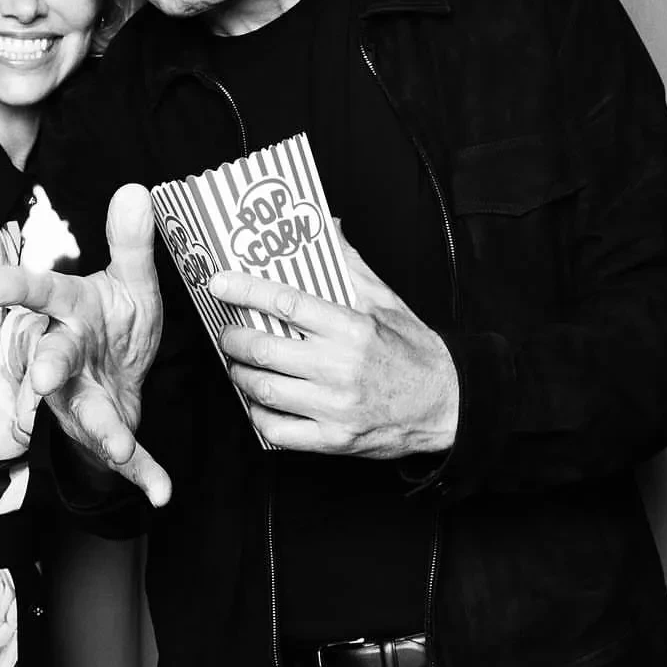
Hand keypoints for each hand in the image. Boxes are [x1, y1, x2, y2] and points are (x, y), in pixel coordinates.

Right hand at [0, 184, 170, 507]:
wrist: (119, 381)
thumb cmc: (114, 324)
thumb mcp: (131, 282)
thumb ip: (131, 243)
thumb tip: (137, 190)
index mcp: (70, 313)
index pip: (39, 294)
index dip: (11, 288)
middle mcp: (64, 358)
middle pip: (49, 361)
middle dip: (45, 368)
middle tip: (41, 376)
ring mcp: (81, 399)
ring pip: (84, 414)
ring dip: (101, 430)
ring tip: (118, 445)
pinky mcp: (106, 433)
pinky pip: (123, 457)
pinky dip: (144, 475)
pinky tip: (162, 492)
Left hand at [210, 236, 458, 458]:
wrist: (447, 405)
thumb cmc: (414, 352)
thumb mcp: (386, 302)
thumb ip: (350, 266)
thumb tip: (327, 227)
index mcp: (353, 328)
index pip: (286, 302)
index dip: (245, 290)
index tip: (219, 283)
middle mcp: (340, 368)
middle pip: (263, 349)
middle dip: (232, 338)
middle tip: (227, 331)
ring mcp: (335, 407)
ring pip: (263, 389)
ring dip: (240, 375)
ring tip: (240, 364)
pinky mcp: (333, 440)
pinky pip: (277, 430)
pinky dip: (258, 414)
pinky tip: (259, 401)